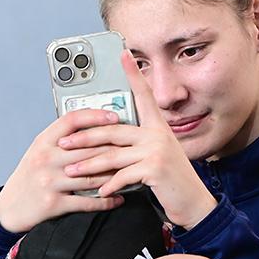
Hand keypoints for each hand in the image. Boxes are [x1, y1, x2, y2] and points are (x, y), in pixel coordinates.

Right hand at [0, 109, 125, 232]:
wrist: (9, 208)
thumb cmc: (29, 177)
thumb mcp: (39, 151)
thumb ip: (62, 140)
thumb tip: (94, 129)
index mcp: (43, 142)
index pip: (71, 120)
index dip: (95, 116)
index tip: (114, 117)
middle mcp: (46, 159)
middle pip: (88, 148)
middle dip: (114, 147)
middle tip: (133, 145)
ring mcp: (50, 181)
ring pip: (91, 175)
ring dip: (115, 174)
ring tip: (131, 171)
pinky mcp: (54, 203)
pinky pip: (87, 201)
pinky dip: (106, 200)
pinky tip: (118, 197)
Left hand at [58, 50, 216, 228]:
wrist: (194, 203)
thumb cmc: (171, 180)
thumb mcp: (157, 155)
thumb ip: (137, 146)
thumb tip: (108, 144)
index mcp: (158, 127)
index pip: (144, 95)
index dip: (134, 74)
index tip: (123, 55)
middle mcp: (158, 134)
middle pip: (112, 130)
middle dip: (84, 138)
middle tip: (64, 144)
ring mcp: (157, 150)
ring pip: (112, 155)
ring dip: (88, 165)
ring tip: (72, 171)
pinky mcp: (155, 168)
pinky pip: (122, 175)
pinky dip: (108, 185)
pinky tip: (99, 190)